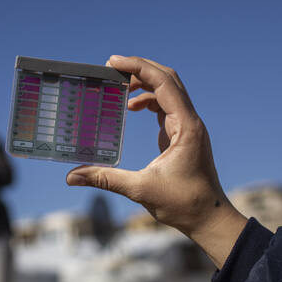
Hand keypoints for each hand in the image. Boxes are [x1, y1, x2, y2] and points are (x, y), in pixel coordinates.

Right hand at [65, 55, 246, 267]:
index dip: (138, 68)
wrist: (210, 219)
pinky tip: (131, 107)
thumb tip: (72, 176)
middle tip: (111, 66)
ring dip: (144, 83)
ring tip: (118, 85)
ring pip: (168, 90)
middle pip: (167, 79)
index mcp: (186, 127)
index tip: (113, 62)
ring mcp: (189, 127)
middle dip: (140, 69)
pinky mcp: (184, 135)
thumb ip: (106, 179)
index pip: (163, 83)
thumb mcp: (141, 190)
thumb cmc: (183, 204)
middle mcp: (190, 121)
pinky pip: (166, 106)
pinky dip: (148, 100)